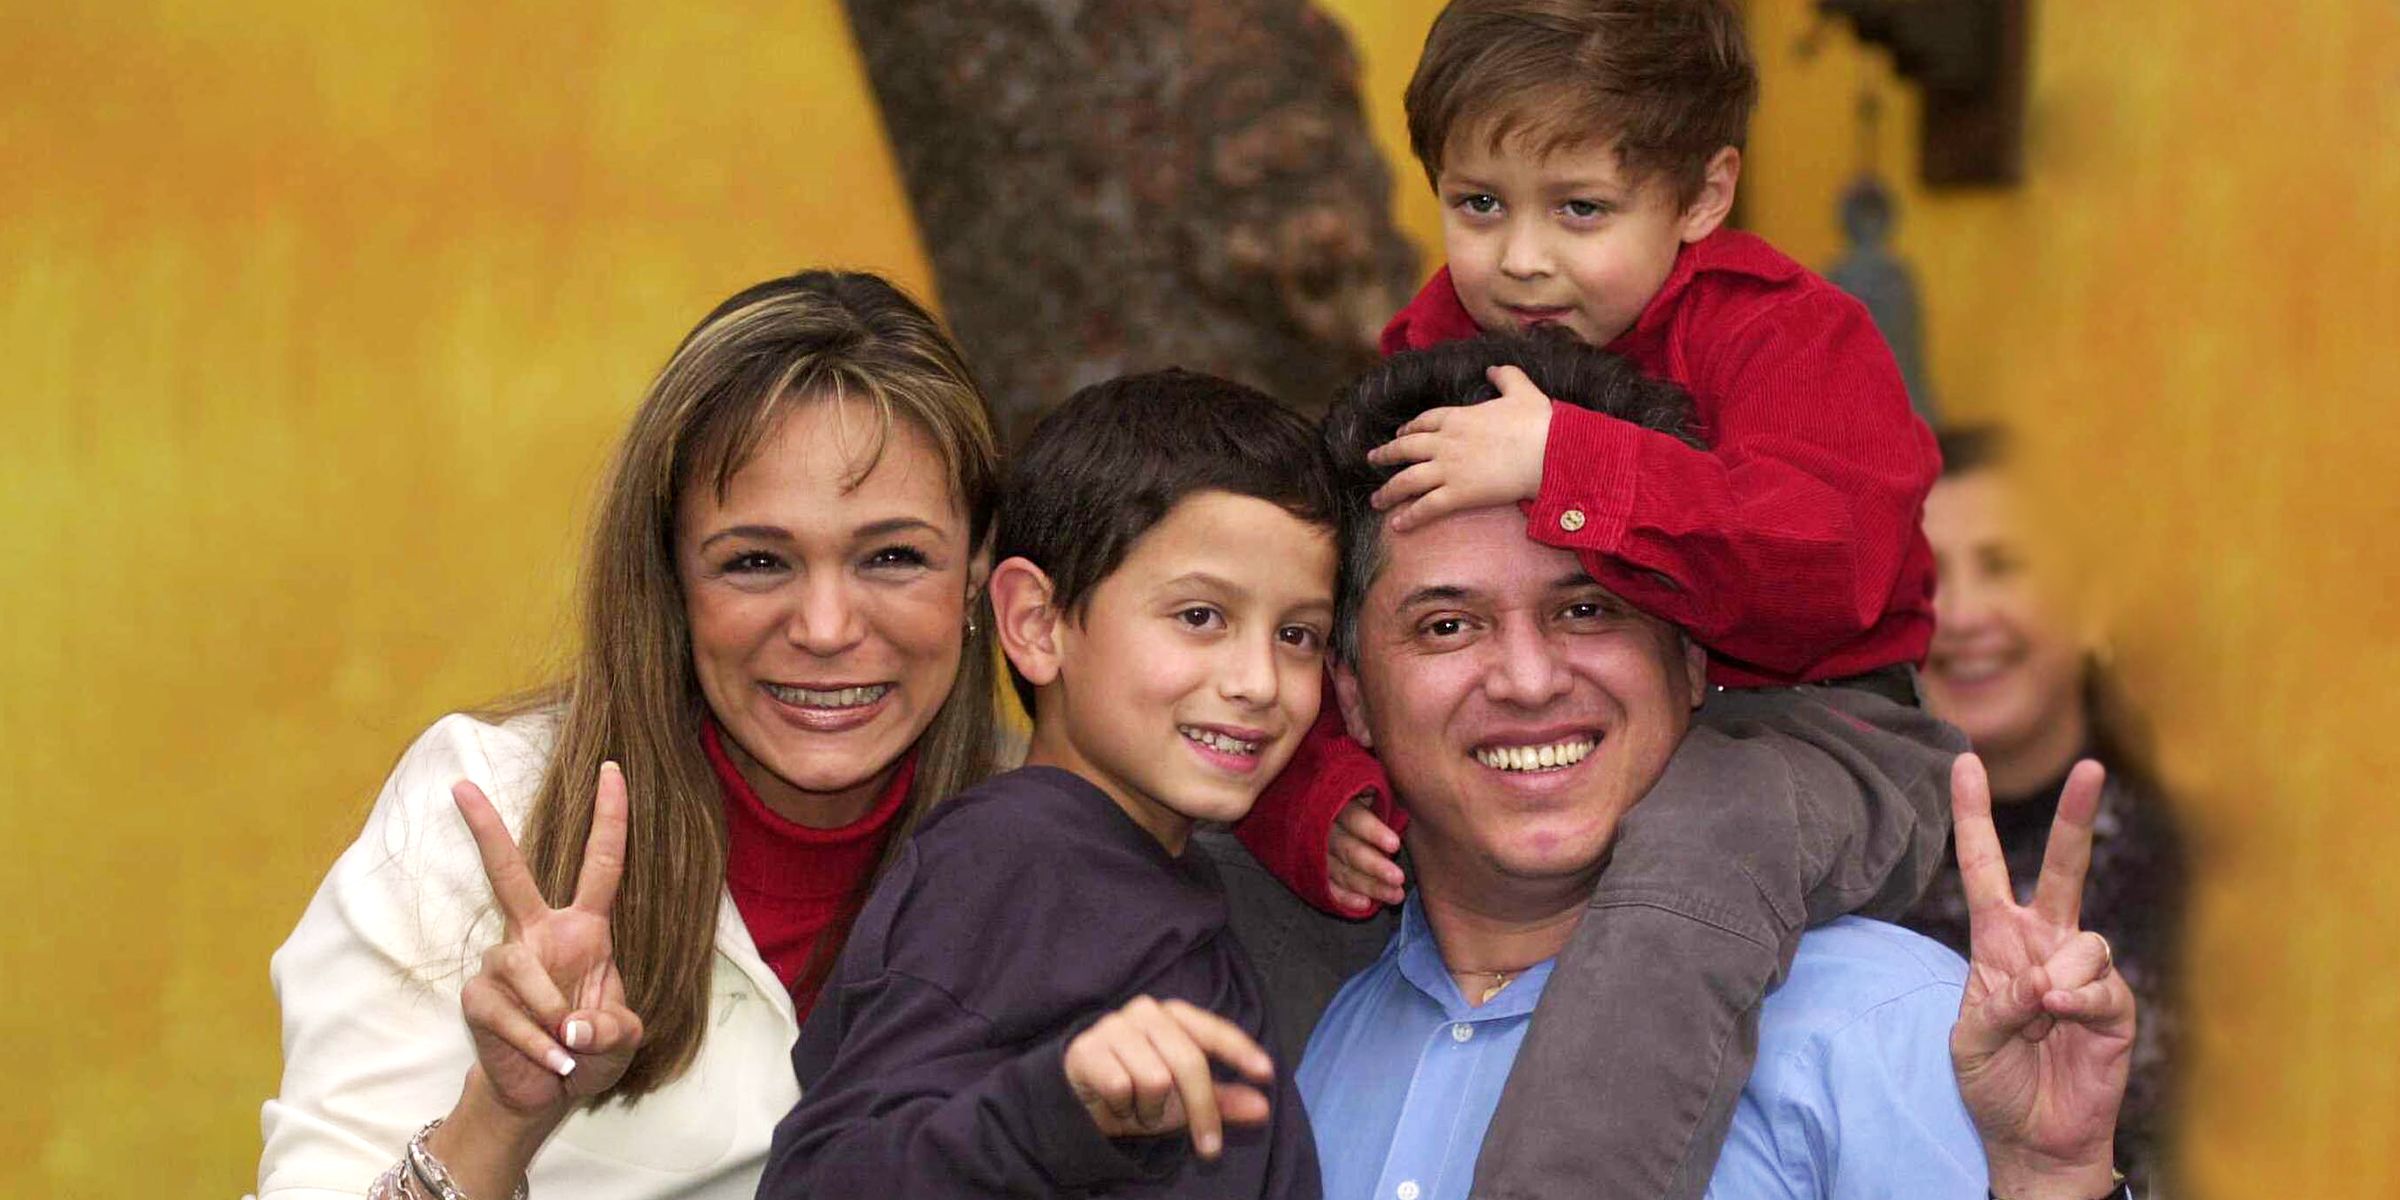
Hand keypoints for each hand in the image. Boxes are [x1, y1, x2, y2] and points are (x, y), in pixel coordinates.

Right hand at [451, 763, 644, 1114]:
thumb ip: (612, 1027)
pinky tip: (554, 1061)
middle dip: (486, 830)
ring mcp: (503, 964)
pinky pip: (506, 1014)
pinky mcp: (478, 998)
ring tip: (568, 1046)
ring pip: (520, 968)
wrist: (550, 1091)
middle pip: (509, 874)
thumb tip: (571, 1024)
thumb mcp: (624, 1037)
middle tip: (461, 786)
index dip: (611, 818)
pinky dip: (536, 1043)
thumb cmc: (591, 1048)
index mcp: (584, 928)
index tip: (614, 769)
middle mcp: (538, 934)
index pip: (602, 864)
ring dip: (550, 1013)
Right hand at [1063, 996, 1276, 1159]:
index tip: (1266, 1074)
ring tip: (1139, 1108)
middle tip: (1210, 1149)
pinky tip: (1114, 1104)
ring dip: (1150, 1109)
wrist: (1079, 1100)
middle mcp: (1145, 1012)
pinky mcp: (1087, 1049)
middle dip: (1202, 1110)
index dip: (1240, 1051)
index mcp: (1174, 1014)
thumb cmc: (1138, 1092)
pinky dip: (1122, 1107)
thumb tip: (1263, 1107)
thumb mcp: (1185, 1101)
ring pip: (1154, 1079)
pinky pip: (1120, 1087)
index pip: (1213, 1029)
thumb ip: (1223, 1101)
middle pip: (1188, 1062)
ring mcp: (1113, 1027)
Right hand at [1326, 795, 1404, 912]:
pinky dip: (1345, 897)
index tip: (1395, 844)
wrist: (1330, 805)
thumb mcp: (1369, 784)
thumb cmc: (1363, 794)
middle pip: (1347, 849)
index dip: (1372, 831)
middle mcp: (1324, 827)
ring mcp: (1316, 851)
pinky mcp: (1315, 869)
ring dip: (1368, 886)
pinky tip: (1365, 905)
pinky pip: (1328, 887)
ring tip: (1395, 896)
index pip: (1353, 817)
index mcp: (1338, 800)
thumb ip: (1379, 790)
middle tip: (1399, 878)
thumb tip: (1405, 791)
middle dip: (1374, 866)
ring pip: (1340, 871)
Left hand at [1365, 364, 1552, 530]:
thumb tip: (1493, 368)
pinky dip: (1410, 517)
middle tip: (1372, 460)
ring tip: (1376, 500)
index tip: (1399, 434)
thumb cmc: (1539, 422)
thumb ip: (1506, 376)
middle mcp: (1446, 442)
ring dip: (1389, 491)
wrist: (1548, 451)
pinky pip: (1427, 507)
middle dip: (1386, 455)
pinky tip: (1398, 526)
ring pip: (1408, 480)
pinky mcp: (1458, 494)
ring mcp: (1449, 469)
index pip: (1424, 422)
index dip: (1409, 429)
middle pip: (1406, 448)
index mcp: (1458, 417)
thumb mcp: (1522, 390)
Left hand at [1948, 754, 2133, 1198]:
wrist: (2030, 1136)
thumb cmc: (1995, 1082)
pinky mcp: (2114, 1007)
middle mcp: (2044, 944)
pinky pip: (2101, 984)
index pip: (1983, 867)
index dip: (1973, 816)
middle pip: (2061, 869)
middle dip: (2076, 818)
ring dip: (2057, 975)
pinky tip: (2059, 1017)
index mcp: (1997, 940)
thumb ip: (1993, 1004)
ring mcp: (2082, 972)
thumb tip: (2040, 980)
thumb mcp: (1967, 1040)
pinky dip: (2077, 1000)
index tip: (1963, 761)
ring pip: (2084, 937)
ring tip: (2039, 1014)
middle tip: (2091, 767)